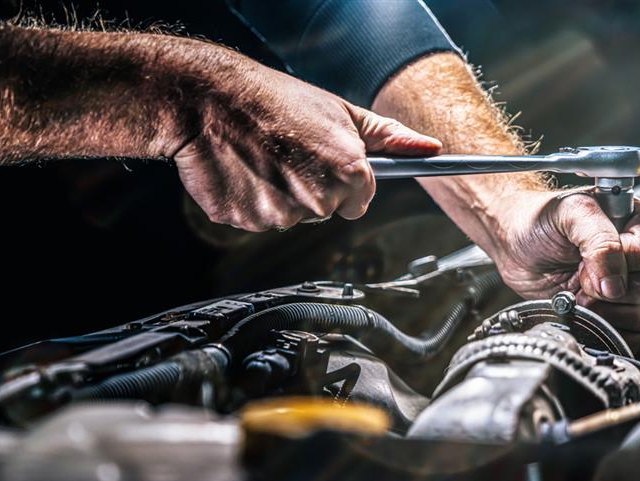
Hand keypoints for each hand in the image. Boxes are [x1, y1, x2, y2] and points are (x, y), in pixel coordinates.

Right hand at [170, 56, 441, 231]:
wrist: (208, 100)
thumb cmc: (277, 102)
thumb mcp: (340, 112)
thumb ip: (389, 138)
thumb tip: (431, 149)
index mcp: (349, 173)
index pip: (361, 201)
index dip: (344, 181)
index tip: (325, 162)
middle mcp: (319, 200)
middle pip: (326, 211)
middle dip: (312, 188)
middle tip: (289, 152)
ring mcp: (281, 215)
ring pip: (291, 217)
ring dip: (279, 195)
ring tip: (263, 158)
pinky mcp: (245, 222)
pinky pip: (257, 220)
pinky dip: (250, 201)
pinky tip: (243, 171)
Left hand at [490, 190, 639, 351]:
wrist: (515, 243)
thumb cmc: (541, 219)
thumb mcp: (570, 213)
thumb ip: (599, 241)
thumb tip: (615, 285)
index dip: (616, 264)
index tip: (584, 261)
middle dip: (606, 291)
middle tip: (579, 278)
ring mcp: (632, 284)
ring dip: (608, 312)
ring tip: (581, 295)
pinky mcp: (620, 311)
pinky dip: (612, 330)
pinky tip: (590, 313)